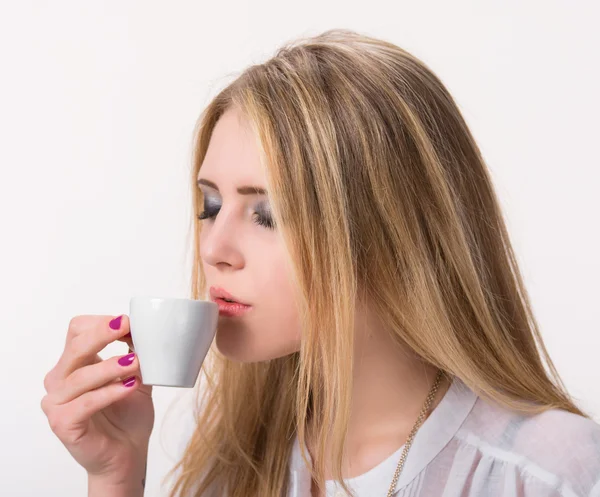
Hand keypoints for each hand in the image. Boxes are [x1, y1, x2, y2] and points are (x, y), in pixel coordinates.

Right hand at [41, 314, 154, 484]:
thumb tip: (144, 328)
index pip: (77, 331)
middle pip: (75, 347)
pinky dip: (109, 392)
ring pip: (80, 375)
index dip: (100, 323)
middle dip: (101, 334)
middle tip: (126, 326)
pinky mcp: (62, 423)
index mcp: (74, 364)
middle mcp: (59, 380)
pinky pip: (85, 402)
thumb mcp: (136, 375)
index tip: (127, 321)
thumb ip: (137, 352)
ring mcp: (57, 402)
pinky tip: (130, 385)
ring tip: (137, 363)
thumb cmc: (129, 414)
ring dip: (111, 365)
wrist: (127, 454)